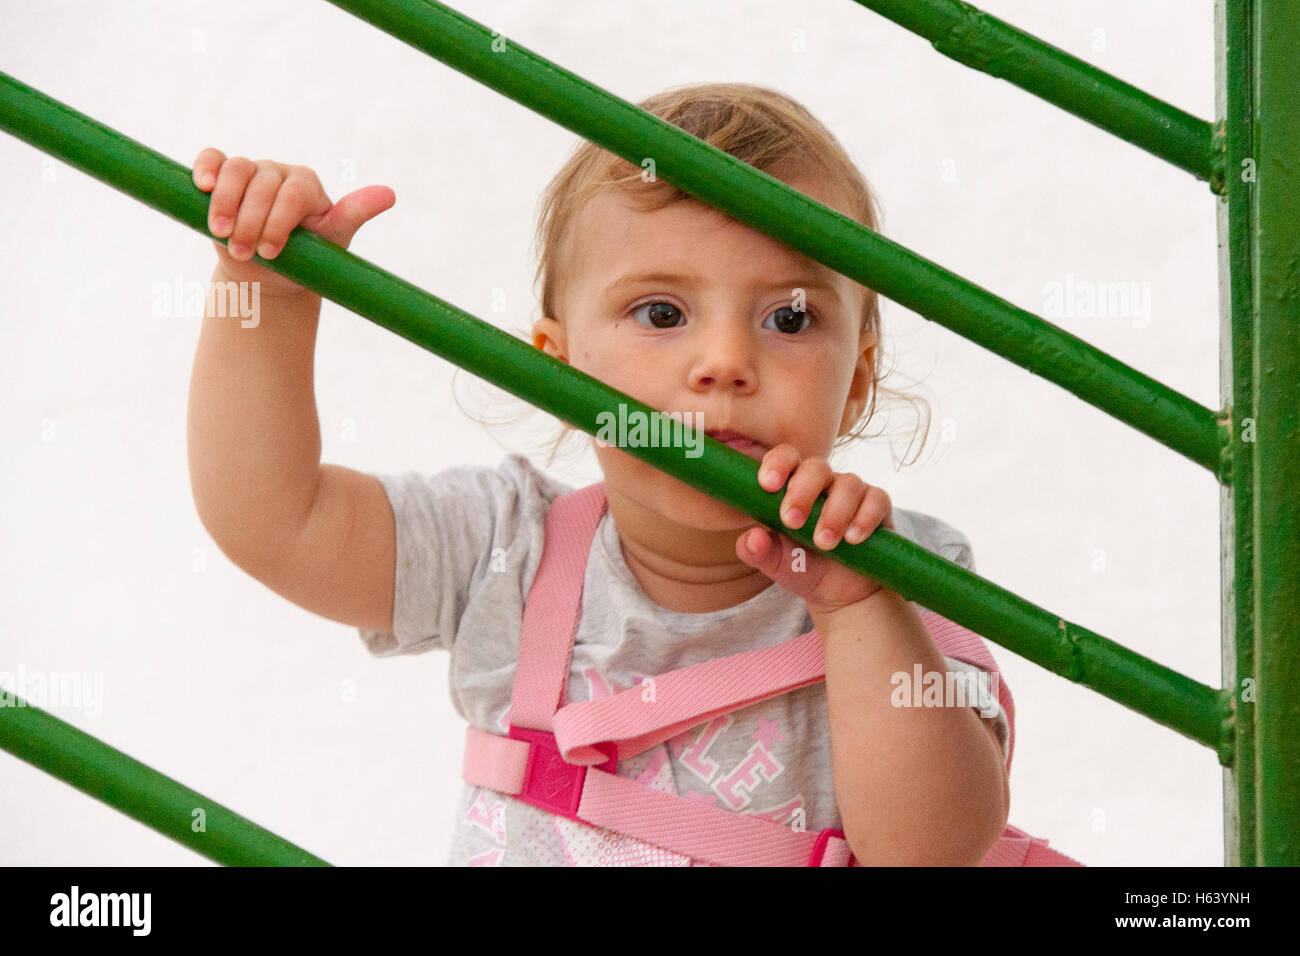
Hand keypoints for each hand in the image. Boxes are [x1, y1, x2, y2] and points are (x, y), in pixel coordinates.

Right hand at [192, 148, 395, 296]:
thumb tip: (390, 195)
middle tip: (244, 252)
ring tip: (221, 233)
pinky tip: (200, 186)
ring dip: (224, 203)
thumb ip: (354, 214)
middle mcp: (280, 173)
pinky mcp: (223, 176)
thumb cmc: (305, 260)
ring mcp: (251, 172)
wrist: (268, 275)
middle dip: (250, 221)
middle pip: (261, 184)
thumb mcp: (332, 241)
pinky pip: (213, 159)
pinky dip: (205, 168)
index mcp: (307, 185)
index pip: (293, 195)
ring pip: (235, 170)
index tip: (271, 253)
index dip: (278, 222)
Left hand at [734, 443, 894, 618]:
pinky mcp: (878, 505)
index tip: (767, 485)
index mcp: (793, 486)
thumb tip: (751, 538)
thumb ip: (756, 552)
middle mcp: (823, 483)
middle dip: (802, 492)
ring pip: (848, 484)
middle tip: (792, 522)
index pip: (785, 459)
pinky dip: (864, 518)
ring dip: (834, 513)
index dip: (776, 465)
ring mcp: (852, 492)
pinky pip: (876, 499)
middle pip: (816, 467)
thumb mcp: (775, 564)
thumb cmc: (802, 568)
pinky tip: (853, 539)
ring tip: (824, 543)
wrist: (840, 593)